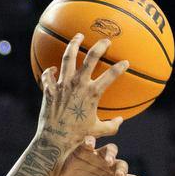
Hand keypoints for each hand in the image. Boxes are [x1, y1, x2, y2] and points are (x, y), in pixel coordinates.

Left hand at [36, 33, 128, 150]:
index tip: (125, 62)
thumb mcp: (98, 130)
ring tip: (78, 36)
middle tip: (105, 40)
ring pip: (68, 58)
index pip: (111, 75)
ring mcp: (63, 84)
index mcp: (93, 93)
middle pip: (90, 58)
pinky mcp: (50, 89)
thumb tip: (121, 120)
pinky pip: (48, 75)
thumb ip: (112, 125)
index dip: (120, 67)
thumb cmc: (77, 136)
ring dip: (74, 44)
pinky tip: (54, 68)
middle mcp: (78, 84)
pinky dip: (51, 70)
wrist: (54, 139)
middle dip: (100, 46)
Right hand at [46, 140, 140, 175]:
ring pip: (110, 150)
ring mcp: (97, 156)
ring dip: (110, 154)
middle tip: (119, 175)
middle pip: (121, 164)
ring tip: (106, 161)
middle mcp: (108, 167)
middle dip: (121, 168)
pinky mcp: (84, 149)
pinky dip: (90, 142)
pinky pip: (90, 142)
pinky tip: (89, 145)